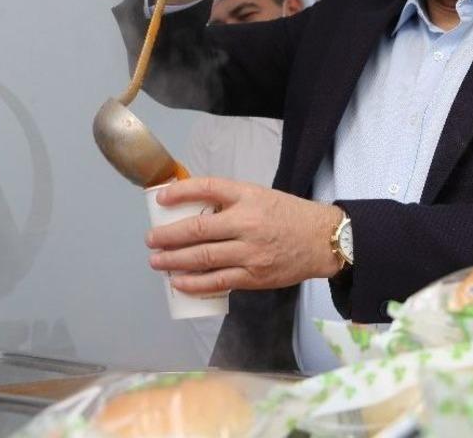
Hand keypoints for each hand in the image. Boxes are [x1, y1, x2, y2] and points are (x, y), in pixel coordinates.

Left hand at [145, 177, 343, 294]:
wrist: (322, 240)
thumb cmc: (288, 215)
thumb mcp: (259, 195)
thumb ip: (229, 200)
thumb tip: (191, 208)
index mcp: (248, 196)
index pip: (208, 188)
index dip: (181, 192)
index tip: (160, 198)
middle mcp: (248, 223)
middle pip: (199, 229)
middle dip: (168, 235)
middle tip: (151, 239)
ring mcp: (251, 253)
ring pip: (204, 258)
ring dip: (175, 260)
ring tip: (156, 261)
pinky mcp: (255, 277)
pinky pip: (218, 281)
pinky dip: (195, 283)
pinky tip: (178, 282)